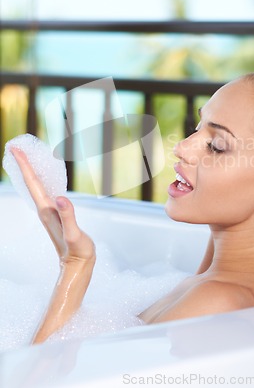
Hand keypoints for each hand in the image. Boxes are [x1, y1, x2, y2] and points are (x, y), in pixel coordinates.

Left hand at [11, 147, 95, 342]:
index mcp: (47, 210)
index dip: (25, 165)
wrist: (77, 265)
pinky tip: (44, 179)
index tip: (16, 149)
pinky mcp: (56, 215)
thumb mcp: (74, 234)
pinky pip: (44, 192)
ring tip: (25, 158)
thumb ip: (68, 216)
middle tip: (16, 148)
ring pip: (35, 187)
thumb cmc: (78, 251)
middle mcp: (45, 209)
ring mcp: (49, 212)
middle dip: (23, 165)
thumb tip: (61, 198)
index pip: (33, 183)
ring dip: (30, 172)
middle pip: (30, 183)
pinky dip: (41, 181)